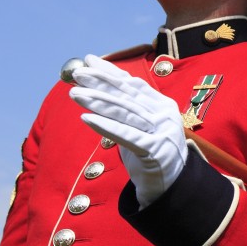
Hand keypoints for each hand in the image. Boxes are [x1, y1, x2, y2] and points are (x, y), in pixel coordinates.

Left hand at [69, 55, 187, 206]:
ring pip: (125, 112)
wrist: (171, 184)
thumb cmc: (151, 153)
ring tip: (74, 93)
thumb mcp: (143, 126)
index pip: (133, 84)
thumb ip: (128, 108)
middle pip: (127, 95)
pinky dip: (106, 126)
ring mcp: (161, 132)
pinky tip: (86, 119)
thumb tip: (102, 86)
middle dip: (100, 82)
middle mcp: (164, 115)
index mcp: (163, 105)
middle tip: (76, 74)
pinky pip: (126, 136)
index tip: (88, 61)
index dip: (110, 71)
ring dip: (97, 101)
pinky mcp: (154, 151)